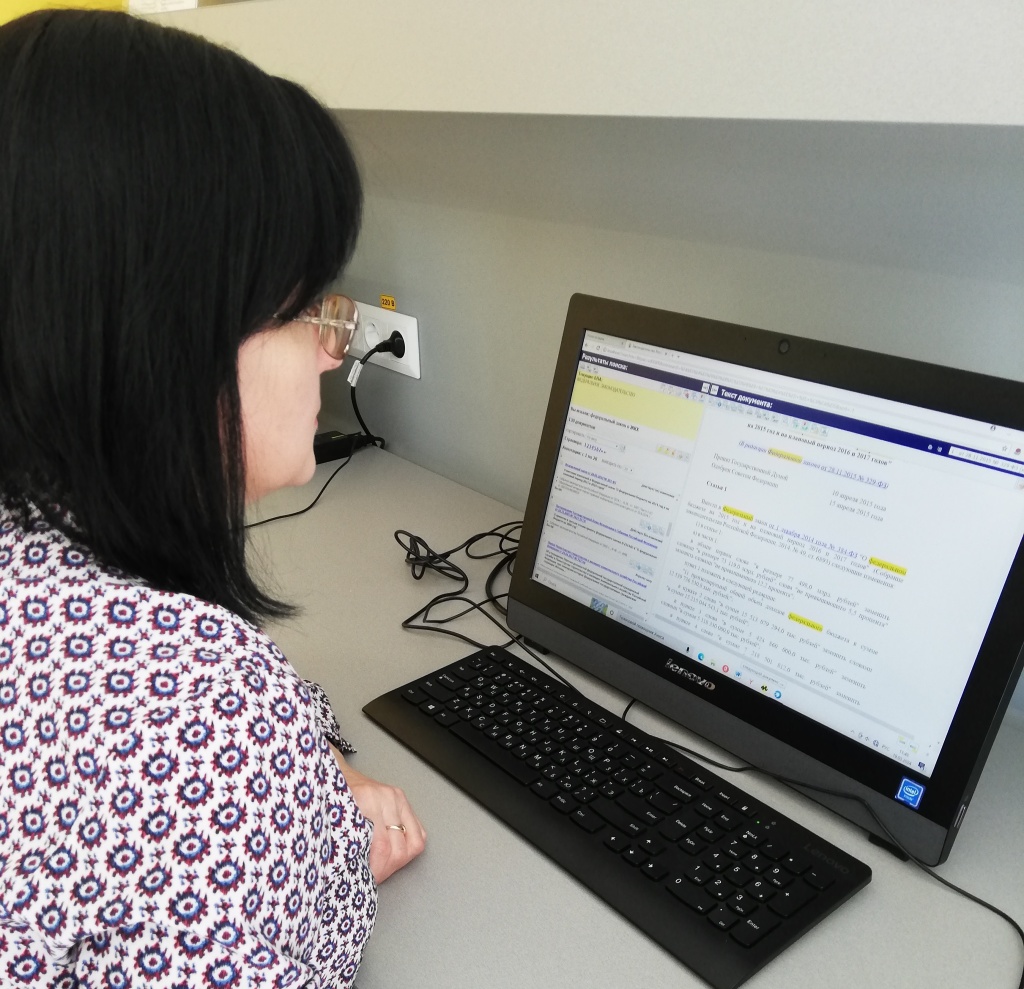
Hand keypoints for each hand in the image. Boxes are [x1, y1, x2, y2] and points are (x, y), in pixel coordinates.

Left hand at [331, 747, 426, 882]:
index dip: (376, 869)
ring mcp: (398, 798)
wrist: (338, 773)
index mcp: (367, 801)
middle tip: (374, 877)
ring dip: (399, 861)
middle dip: (386, 869)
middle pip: (399, 848)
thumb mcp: (334, 818)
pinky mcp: (403, 800)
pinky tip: (395, 852)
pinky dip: (409, 847)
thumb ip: (347, 840)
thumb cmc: (335, 796)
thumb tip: (355, 871)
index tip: (366, 878)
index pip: (381, 847)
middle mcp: (387, 798)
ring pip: (414, 842)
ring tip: (385, 867)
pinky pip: (419, 832)